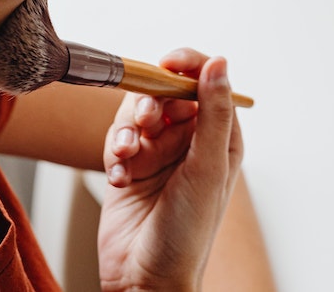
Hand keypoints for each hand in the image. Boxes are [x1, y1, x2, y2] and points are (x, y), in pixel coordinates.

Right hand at [97, 49, 243, 291]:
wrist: (145, 279)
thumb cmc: (187, 234)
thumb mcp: (207, 168)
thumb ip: (212, 113)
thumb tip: (219, 63)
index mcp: (219, 139)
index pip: (206, 84)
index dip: (188, 67)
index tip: (167, 63)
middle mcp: (189, 142)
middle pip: (165, 93)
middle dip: (149, 103)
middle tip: (144, 122)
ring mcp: (157, 153)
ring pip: (135, 113)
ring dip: (127, 131)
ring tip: (127, 156)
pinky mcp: (128, 166)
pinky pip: (115, 139)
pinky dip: (114, 154)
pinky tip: (120, 178)